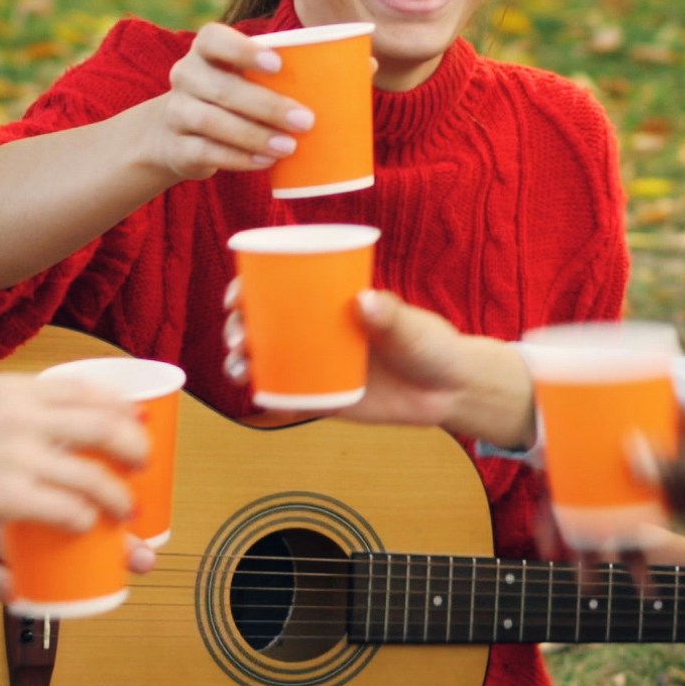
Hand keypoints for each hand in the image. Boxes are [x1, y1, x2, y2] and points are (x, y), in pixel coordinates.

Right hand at [0, 371, 143, 540]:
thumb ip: (6, 413)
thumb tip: (44, 426)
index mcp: (12, 390)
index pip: (88, 389)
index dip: (123, 409)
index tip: (137, 425)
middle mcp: (21, 414)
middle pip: (106, 427)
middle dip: (135, 450)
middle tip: (142, 468)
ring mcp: (17, 454)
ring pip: (96, 475)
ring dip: (120, 497)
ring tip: (124, 512)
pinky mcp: (7, 496)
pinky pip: (69, 509)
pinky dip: (86, 521)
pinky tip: (85, 528)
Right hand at [131, 22, 315, 184]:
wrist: (176, 135)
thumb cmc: (233, 98)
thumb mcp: (250, 77)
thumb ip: (297, 69)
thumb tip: (366, 64)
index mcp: (205, 50)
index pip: (214, 39)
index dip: (243, 50)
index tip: (278, 65)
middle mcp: (186, 76)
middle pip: (222, 87)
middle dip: (266, 105)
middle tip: (305, 121)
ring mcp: (176, 113)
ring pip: (212, 122)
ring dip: (254, 135)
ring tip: (289, 146)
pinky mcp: (178, 148)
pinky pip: (206, 152)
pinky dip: (238, 158)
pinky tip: (265, 161)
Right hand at [224, 286, 534, 441]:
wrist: (448, 390)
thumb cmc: (431, 345)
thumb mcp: (411, 326)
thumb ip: (391, 315)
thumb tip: (364, 301)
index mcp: (330, 302)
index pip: (280, 287)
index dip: (248, 288)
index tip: (236, 295)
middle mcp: (316, 331)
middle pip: (261, 323)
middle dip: (236, 327)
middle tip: (238, 335)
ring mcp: (317, 365)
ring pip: (266, 359)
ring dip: (240, 361)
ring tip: (239, 367)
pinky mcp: (324, 398)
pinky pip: (285, 395)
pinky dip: (264, 394)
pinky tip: (252, 394)